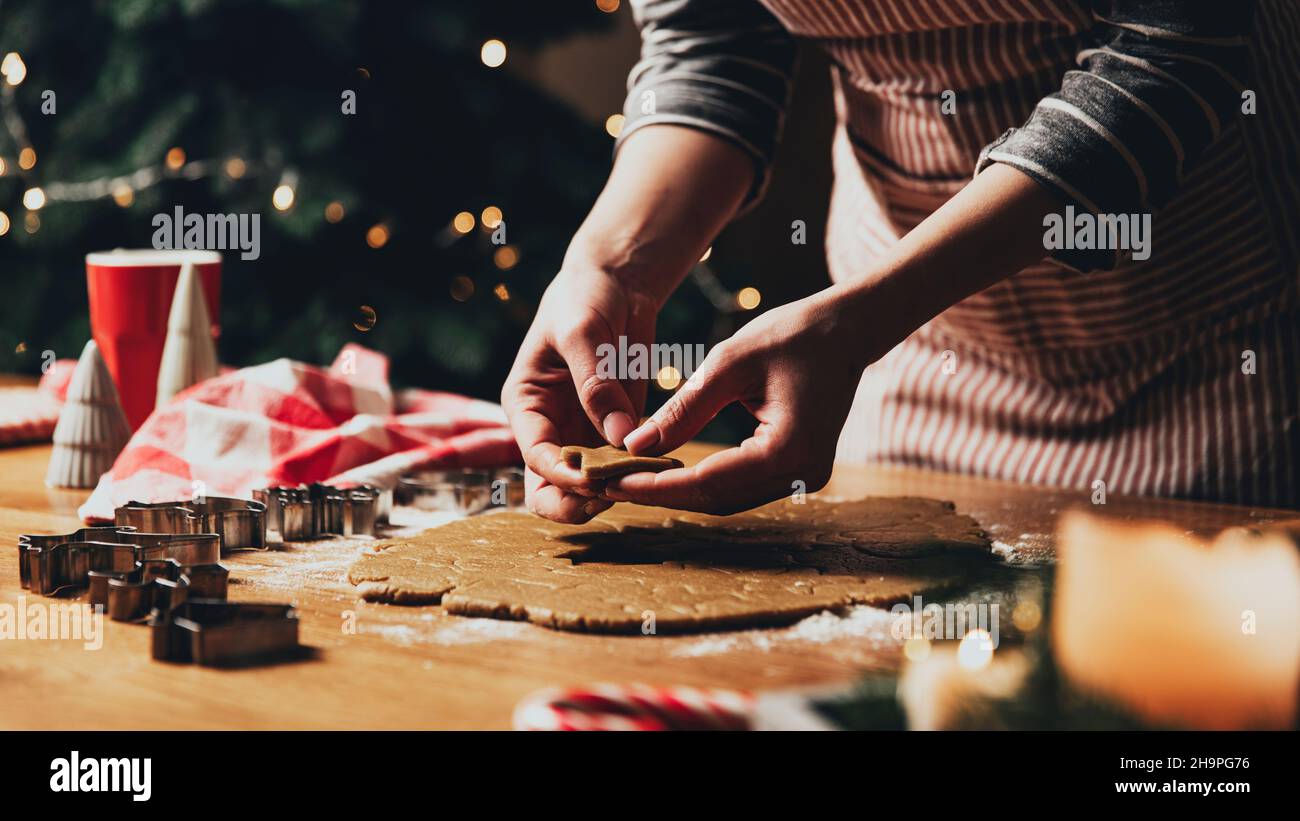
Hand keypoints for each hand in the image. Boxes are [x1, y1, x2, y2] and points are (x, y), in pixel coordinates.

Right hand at [501, 263, 660, 522]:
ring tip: (643, 482)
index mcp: (526, 404)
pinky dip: (637, 473)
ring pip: (585, 487)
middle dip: (575, 501)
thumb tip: (618, 439)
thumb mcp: (584, 332)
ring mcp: (581, 433)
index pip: (535, 455)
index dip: (560, 474)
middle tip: (612, 496)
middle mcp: (549, 427)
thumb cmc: (586, 297)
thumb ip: (596, 385)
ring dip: (611, 492)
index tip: (592, 480)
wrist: (616, 284)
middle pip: (548, 488)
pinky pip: (621, 466)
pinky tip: (662, 467)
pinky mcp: (613, 432)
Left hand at [606, 286, 885, 513]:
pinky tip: (667, 470)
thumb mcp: (729, 363)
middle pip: (717, 499)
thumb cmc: (791, 334)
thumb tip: (636, 446)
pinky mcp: (799, 471)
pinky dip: (703, 481)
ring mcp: (804, 477)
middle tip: (608, 484)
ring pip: (728, 499)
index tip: (611, 481)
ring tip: (629, 479)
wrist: (847, 330)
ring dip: (679, 492)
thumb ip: (684, 409)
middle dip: (661, 494)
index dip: (655, 485)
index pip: (708, 481)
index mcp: (788, 450)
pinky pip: (742, 486)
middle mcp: (802, 475)